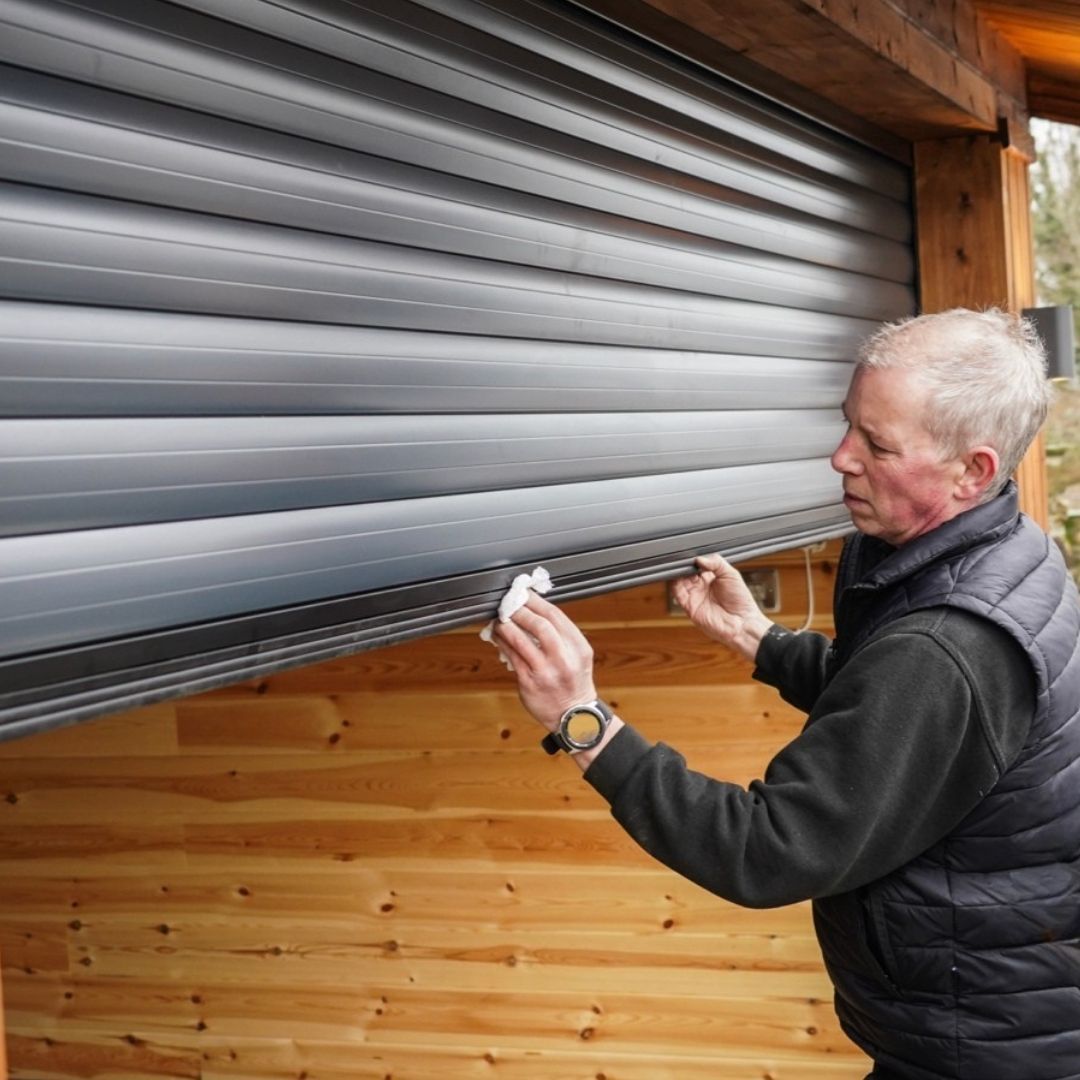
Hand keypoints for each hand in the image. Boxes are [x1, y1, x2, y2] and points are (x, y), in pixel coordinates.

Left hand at [491, 593, 598, 730]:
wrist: (573, 717)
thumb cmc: (573, 682)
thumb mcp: (578, 655)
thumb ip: (561, 635)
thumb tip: (533, 611)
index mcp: (578, 648)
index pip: (556, 616)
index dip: (536, 601)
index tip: (524, 593)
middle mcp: (564, 659)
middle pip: (540, 625)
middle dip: (520, 610)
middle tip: (509, 603)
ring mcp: (545, 672)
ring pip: (521, 640)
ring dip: (507, 625)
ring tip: (500, 619)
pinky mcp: (529, 682)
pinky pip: (511, 656)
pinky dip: (502, 642)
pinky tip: (497, 636)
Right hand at [671, 553, 771, 661]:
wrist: (742, 623)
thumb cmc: (741, 602)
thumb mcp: (731, 574)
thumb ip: (716, 562)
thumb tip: (699, 558)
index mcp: (711, 578)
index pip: (696, 565)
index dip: (693, 559)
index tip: (691, 554)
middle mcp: (701, 587)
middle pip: (685, 573)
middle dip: (683, 565)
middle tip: (684, 559)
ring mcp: (695, 597)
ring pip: (678, 581)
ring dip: (676, 573)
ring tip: (680, 566)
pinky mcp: (689, 607)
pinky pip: (677, 594)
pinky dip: (674, 584)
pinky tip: (677, 577)